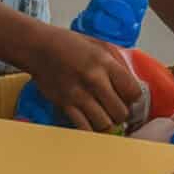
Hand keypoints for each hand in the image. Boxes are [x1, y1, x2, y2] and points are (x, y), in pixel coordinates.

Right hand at [28, 26, 142, 131]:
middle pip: (120, 112)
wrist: (39, 48)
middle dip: (122, 113)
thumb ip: (118, 62)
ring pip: (104, 124)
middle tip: (117, 109)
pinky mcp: (64, 105)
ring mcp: (78, 94)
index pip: (133, 91)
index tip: (129, 97)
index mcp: (105, 63)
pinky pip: (83, 128)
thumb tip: (134, 82)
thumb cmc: (70, 45)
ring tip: (105, 116)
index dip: (134, 98)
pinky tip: (91, 122)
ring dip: (107, 123)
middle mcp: (94, 80)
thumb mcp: (99, 44)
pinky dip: (90, 129)